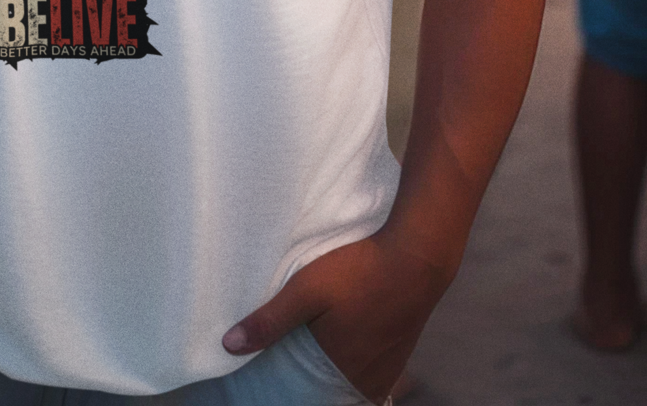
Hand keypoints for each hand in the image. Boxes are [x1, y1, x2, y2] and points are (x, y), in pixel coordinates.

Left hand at [222, 231, 450, 404]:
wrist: (418, 255)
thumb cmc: (360, 270)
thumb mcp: (307, 290)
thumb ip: (270, 320)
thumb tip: (228, 346)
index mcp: (341, 371)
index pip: (306, 399)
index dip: (287, 392)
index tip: (267, 381)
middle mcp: (366, 378)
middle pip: (328, 393)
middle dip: (306, 385)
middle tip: (283, 365)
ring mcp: (388, 367)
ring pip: (349, 382)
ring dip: (329, 372)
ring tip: (308, 353)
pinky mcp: (399, 351)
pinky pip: (368, 371)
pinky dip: (349, 364)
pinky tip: (339, 342)